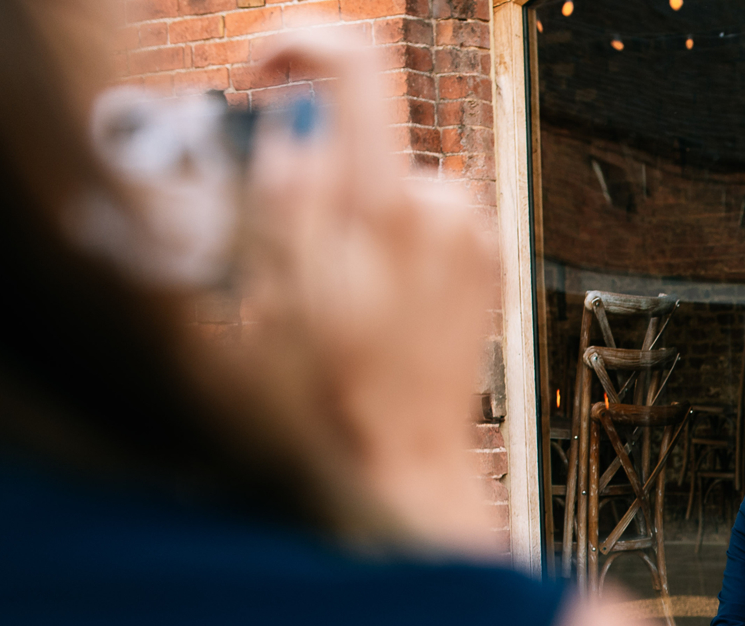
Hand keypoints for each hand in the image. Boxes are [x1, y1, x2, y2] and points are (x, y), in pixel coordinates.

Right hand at [239, 35, 497, 553]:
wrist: (405, 462)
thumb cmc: (332, 393)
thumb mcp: (274, 289)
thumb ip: (282, 187)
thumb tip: (291, 117)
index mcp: (386, 208)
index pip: (354, 63)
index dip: (294, 43)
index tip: (259, 70)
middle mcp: (444, 208)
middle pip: (363, 135)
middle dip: (311, 164)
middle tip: (284, 240)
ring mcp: (472, 235)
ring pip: (387, 182)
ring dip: (350, 215)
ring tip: (334, 296)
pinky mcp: (485, 259)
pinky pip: (420, 220)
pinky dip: (386, 241)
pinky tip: (375, 303)